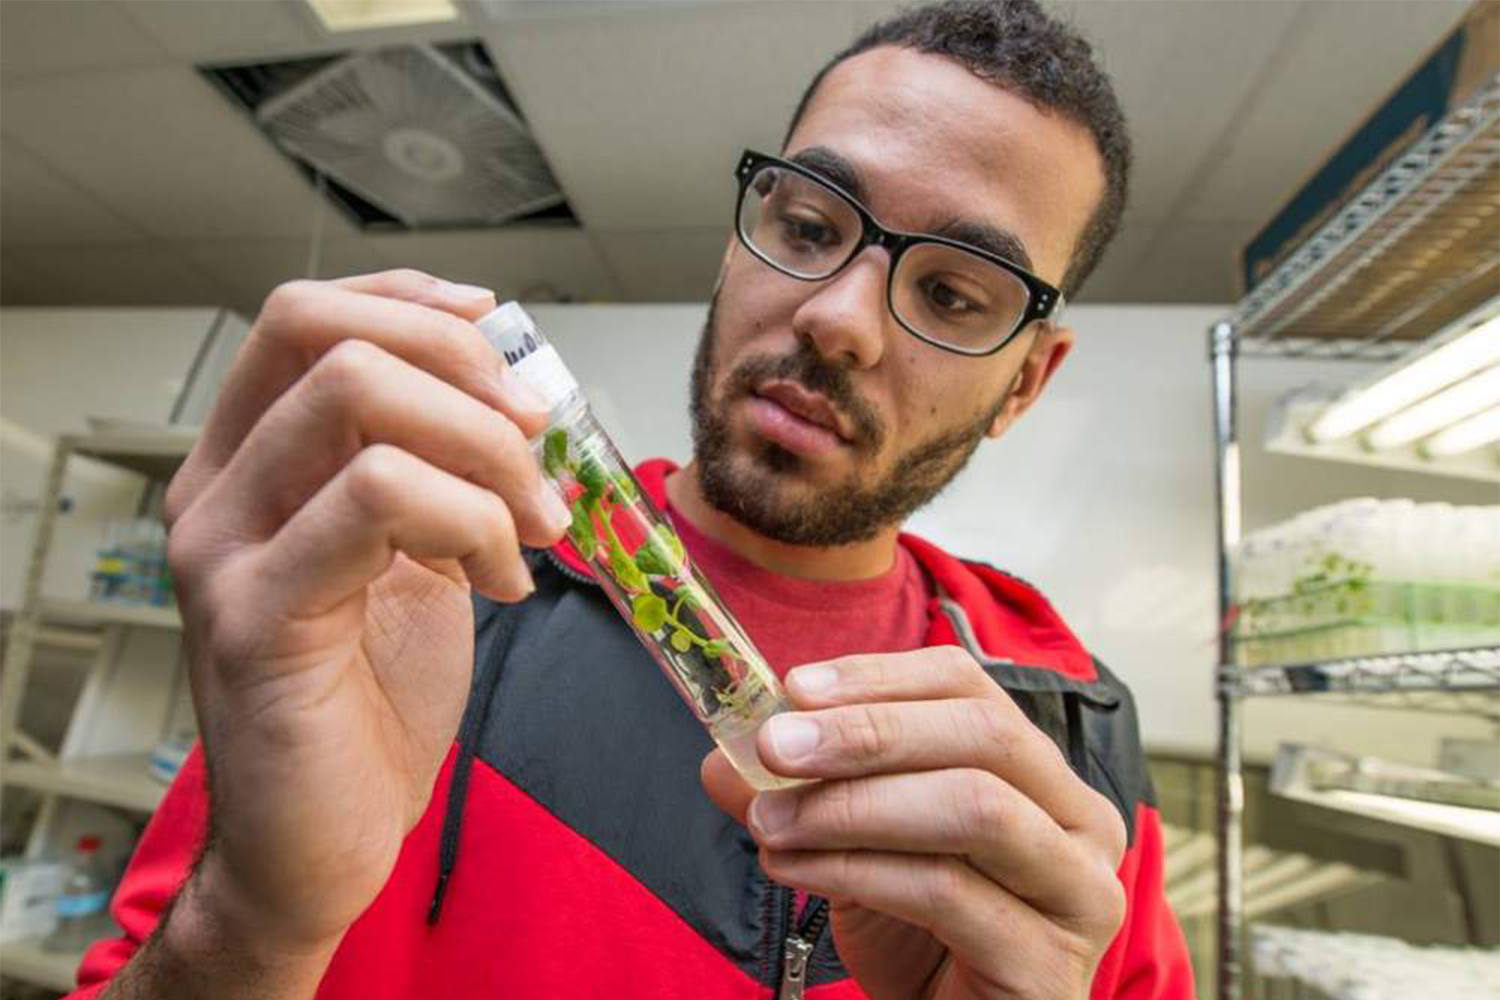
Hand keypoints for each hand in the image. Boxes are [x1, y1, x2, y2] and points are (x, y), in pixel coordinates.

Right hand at [163, 271, 570, 955]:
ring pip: (357, 400)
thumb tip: (515, 394)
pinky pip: (378, 501)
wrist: (321, 839)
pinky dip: (472, 524)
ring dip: (486, 450)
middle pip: (330, 333)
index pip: (307, 314)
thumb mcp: (416, 553)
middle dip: (467, 367)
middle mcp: (216, 488)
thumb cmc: (369, 699)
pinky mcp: (255, 617)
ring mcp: (224, 548)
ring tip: (534, 527)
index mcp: (250, 460)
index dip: (415, 302)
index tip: (505, 336)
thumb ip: (436, 468)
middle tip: (539, 444)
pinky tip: (501, 586)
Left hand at [701, 648, 1126, 999]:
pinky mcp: (1050, 964)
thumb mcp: (854, 849)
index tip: (794, 686)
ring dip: (855, 804)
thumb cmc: (921, 942)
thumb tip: (721, 755)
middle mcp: (1081, 823)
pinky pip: (946, 892)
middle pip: (983, 735)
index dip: (881, 677)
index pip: (969, 687)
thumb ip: (800, 796)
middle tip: (775, 746)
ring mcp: (1079, 894)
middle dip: (868, 732)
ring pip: (975, 808)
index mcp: (1042, 775)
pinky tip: (791, 869)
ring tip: (770, 821)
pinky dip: (855, 870)